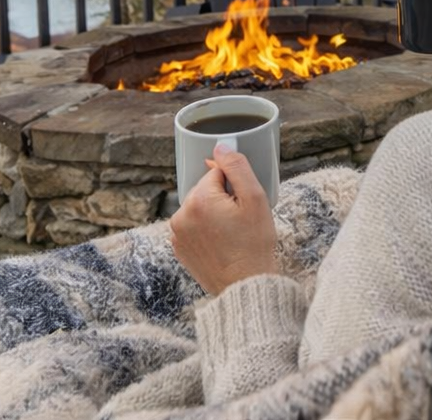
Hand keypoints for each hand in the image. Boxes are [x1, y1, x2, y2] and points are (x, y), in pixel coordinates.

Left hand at [170, 145, 277, 295]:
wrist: (245, 286)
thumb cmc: (254, 244)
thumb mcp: (255, 199)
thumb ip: (236, 167)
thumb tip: (220, 146)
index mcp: (199, 199)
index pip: (216, 173)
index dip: (235, 186)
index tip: (244, 205)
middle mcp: (181, 214)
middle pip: (205, 190)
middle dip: (222, 199)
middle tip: (240, 221)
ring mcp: (176, 233)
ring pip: (198, 207)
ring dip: (213, 213)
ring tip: (231, 234)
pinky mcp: (178, 248)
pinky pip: (192, 226)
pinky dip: (205, 229)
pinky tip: (221, 243)